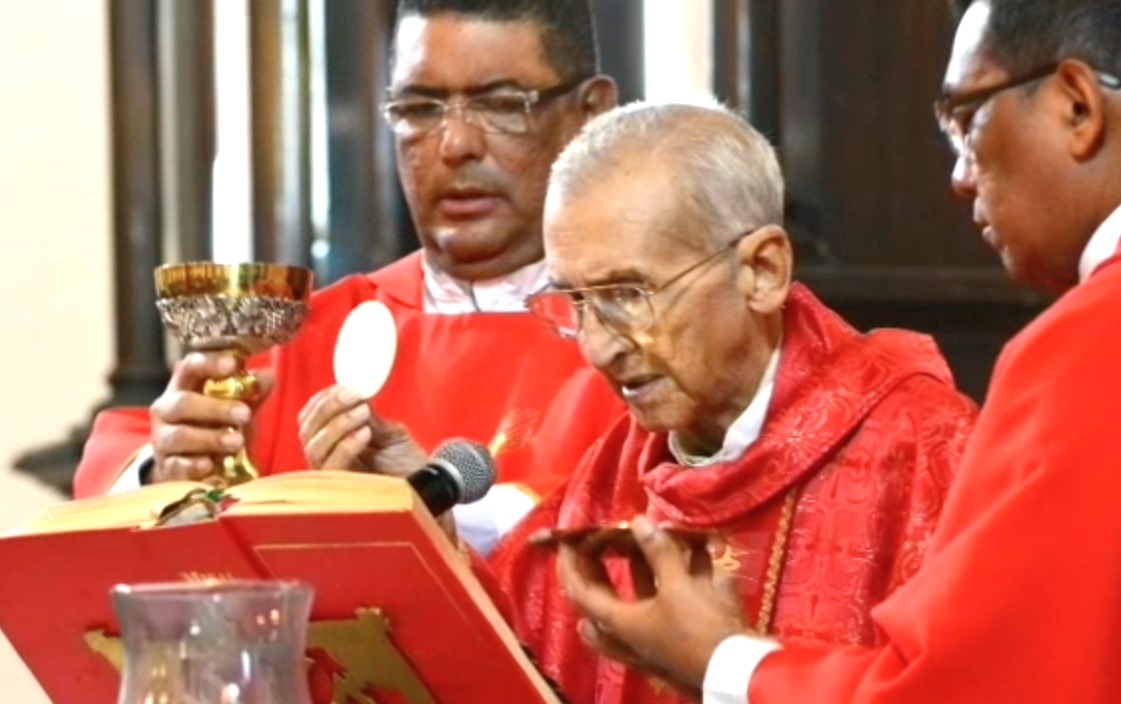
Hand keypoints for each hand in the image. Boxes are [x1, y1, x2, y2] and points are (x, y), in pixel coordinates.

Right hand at [149, 352, 273, 482]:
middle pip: (183, 403)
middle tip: (245, 414)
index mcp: (184, 387)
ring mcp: (163, 439)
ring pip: (179, 435)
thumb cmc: (215, 427)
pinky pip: (176, 466)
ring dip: (210, 438)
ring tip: (237, 441)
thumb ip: (250, 394)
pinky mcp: (165, 467)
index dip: (210, 363)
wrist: (190, 465)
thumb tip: (267, 377)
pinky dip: (193, 466)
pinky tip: (210, 465)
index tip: (233, 364)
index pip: (191, 367)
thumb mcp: (235, 408)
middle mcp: (167, 409)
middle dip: (215, 408)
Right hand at [297, 385, 427, 475]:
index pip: (308, 420)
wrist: (425, 485)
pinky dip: (345, 445)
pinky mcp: (341, 491)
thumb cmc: (405, 461)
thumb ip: (367, 416)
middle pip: (306, 432)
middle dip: (328, 408)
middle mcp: (324, 460)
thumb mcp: (387, 431)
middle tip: (353, 394)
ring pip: (314, 447)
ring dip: (338, 423)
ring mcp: (331, 476)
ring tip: (363, 412)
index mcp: (330, 443)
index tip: (343, 387)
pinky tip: (365, 432)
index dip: (321, 401)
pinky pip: (332, 466)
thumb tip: (353, 393)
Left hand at [557, 515, 747, 695]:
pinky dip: (677, 579)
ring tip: (642, 543)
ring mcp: (654, 640)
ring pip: (637, 602)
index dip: (570, 564)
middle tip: (597, 542)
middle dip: (600, 567)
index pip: (580, 592)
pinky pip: (670, 603)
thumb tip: (639, 522)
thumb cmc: (701, 629)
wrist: (740, 673)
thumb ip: (659, 552)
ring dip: (641, 571)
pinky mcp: (680, 639)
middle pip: (604, 597)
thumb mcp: (679, 587)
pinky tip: (697, 554)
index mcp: (621, 623)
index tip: (566, 540)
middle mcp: (631, 634)